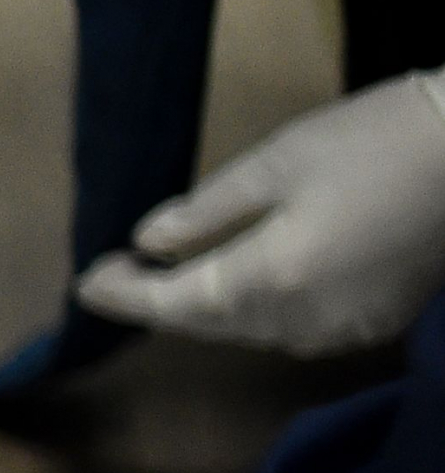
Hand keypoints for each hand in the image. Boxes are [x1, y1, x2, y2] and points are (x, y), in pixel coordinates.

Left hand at [76, 70, 444, 357]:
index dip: (124, 297)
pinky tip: (249, 277)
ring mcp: (336, 332)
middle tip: (116, 274)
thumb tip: (149, 241)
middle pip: (206, 322)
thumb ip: (209, 210)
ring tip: (172, 273)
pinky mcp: (368, 328)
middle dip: (159, 299)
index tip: (87, 284)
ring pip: (247, 329)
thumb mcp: (282, 159)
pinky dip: (259, 307)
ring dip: (208, 305)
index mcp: (270, 277)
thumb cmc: (383, 140)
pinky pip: (291, 327)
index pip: (171, 304)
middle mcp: (297, 321)